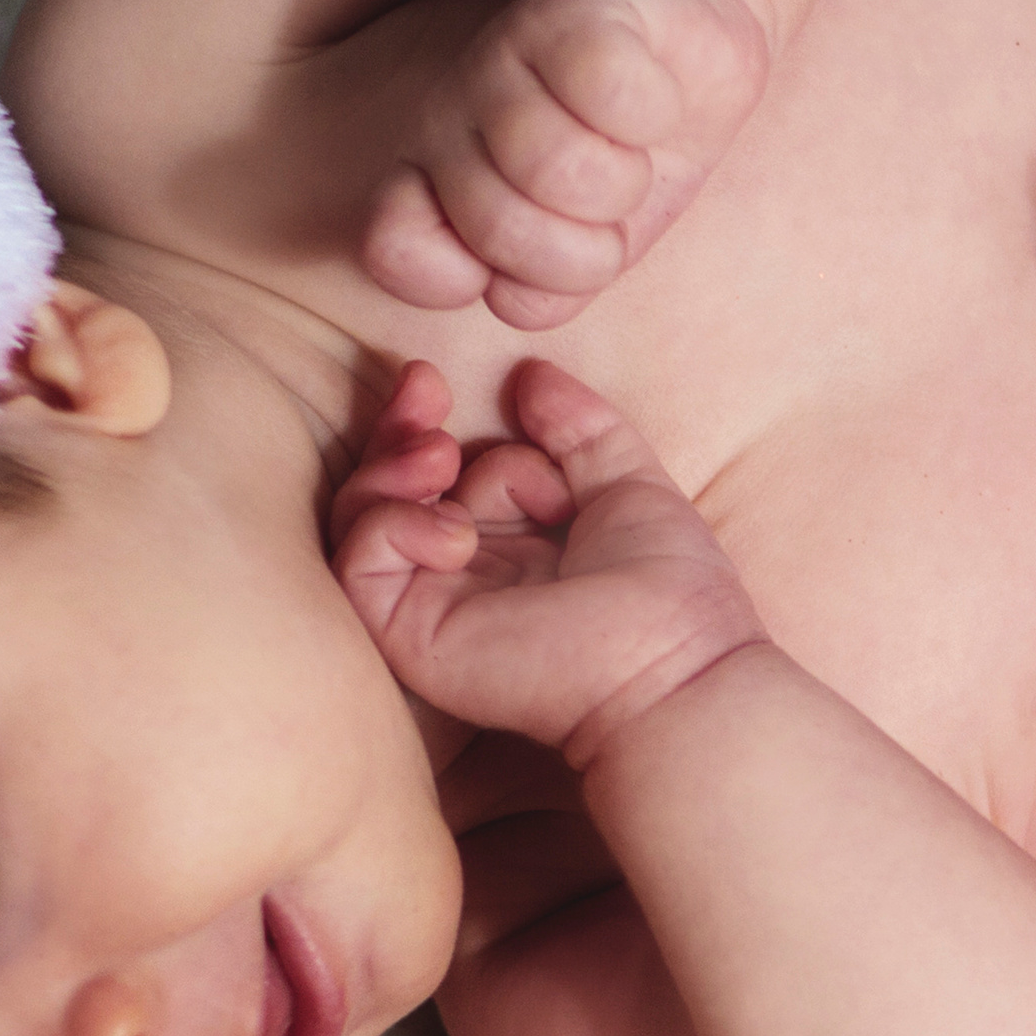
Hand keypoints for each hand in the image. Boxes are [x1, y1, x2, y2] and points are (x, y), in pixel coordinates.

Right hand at [331, 356, 767, 771]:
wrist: (675, 662)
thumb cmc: (667, 588)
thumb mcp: (624, 478)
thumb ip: (575, 426)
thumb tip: (528, 374)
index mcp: (506, 543)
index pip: (439, 472)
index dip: (424, 422)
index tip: (432, 379)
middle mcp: (461, 575)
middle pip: (387, 491)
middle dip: (396, 431)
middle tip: (425, 391)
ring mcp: (433, 607)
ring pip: (362, 523)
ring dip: (391, 472)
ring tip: (441, 458)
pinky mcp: (412, 636)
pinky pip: (361, 563)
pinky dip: (395, 525)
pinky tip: (457, 532)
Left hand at [357, 0, 768, 332]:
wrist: (677, 41)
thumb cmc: (625, 155)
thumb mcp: (591, 244)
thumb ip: (541, 290)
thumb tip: (511, 300)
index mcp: (432, 186)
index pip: (401, 255)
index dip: (489, 281)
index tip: (542, 265)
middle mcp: (445, 123)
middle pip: (502, 228)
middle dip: (586, 247)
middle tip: (609, 204)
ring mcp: (495, 61)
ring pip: (552, 166)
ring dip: (625, 182)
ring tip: (632, 152)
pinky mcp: (561, 14)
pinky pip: (606, 92)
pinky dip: (654, 113)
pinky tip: (655, 97)